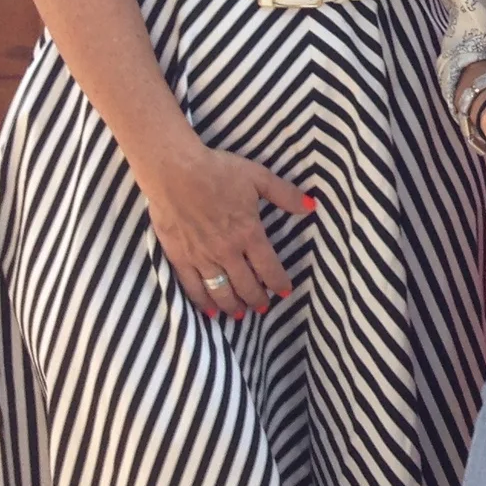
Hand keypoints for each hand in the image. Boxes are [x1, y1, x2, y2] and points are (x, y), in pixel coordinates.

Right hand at [136, 140, 309, 315]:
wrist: (174, 171)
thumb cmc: (218, 171)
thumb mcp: (258, 177)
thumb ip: (285, 195)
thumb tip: (311, 207)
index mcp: (249, 233)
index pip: (269, 267)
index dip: (279, 284)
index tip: (284, 293)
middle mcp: (227, 251)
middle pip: (246, 285)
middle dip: (257, 300)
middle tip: (262, 307)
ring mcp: (202, 257)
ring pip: (221, 291)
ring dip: (233, 306)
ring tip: (241, 314)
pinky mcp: (180, 257)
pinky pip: (193, 288)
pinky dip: (203, 303)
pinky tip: (210, 312)